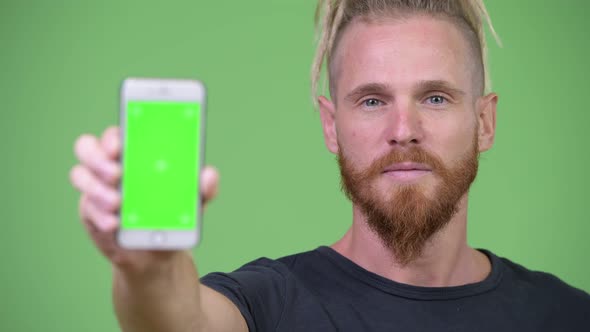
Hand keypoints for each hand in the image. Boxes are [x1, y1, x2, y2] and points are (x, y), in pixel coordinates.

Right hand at [69, 126, 218, 271]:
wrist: (157, 252)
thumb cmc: (173, 215)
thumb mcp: (193, 202)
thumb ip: (203, 188)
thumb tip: (209, 174)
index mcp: (134, 154)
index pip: (116, 134)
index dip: (114, 136)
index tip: (121, 145)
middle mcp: (110, 165)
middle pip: (87, 147)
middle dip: (98, 157)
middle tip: (117, 173)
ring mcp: (96, 188)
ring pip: (80, 175)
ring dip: (96, 188)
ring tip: (117, 202)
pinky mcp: (90, 212)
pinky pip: (86, 208)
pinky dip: (100, 215)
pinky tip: (114, 223)